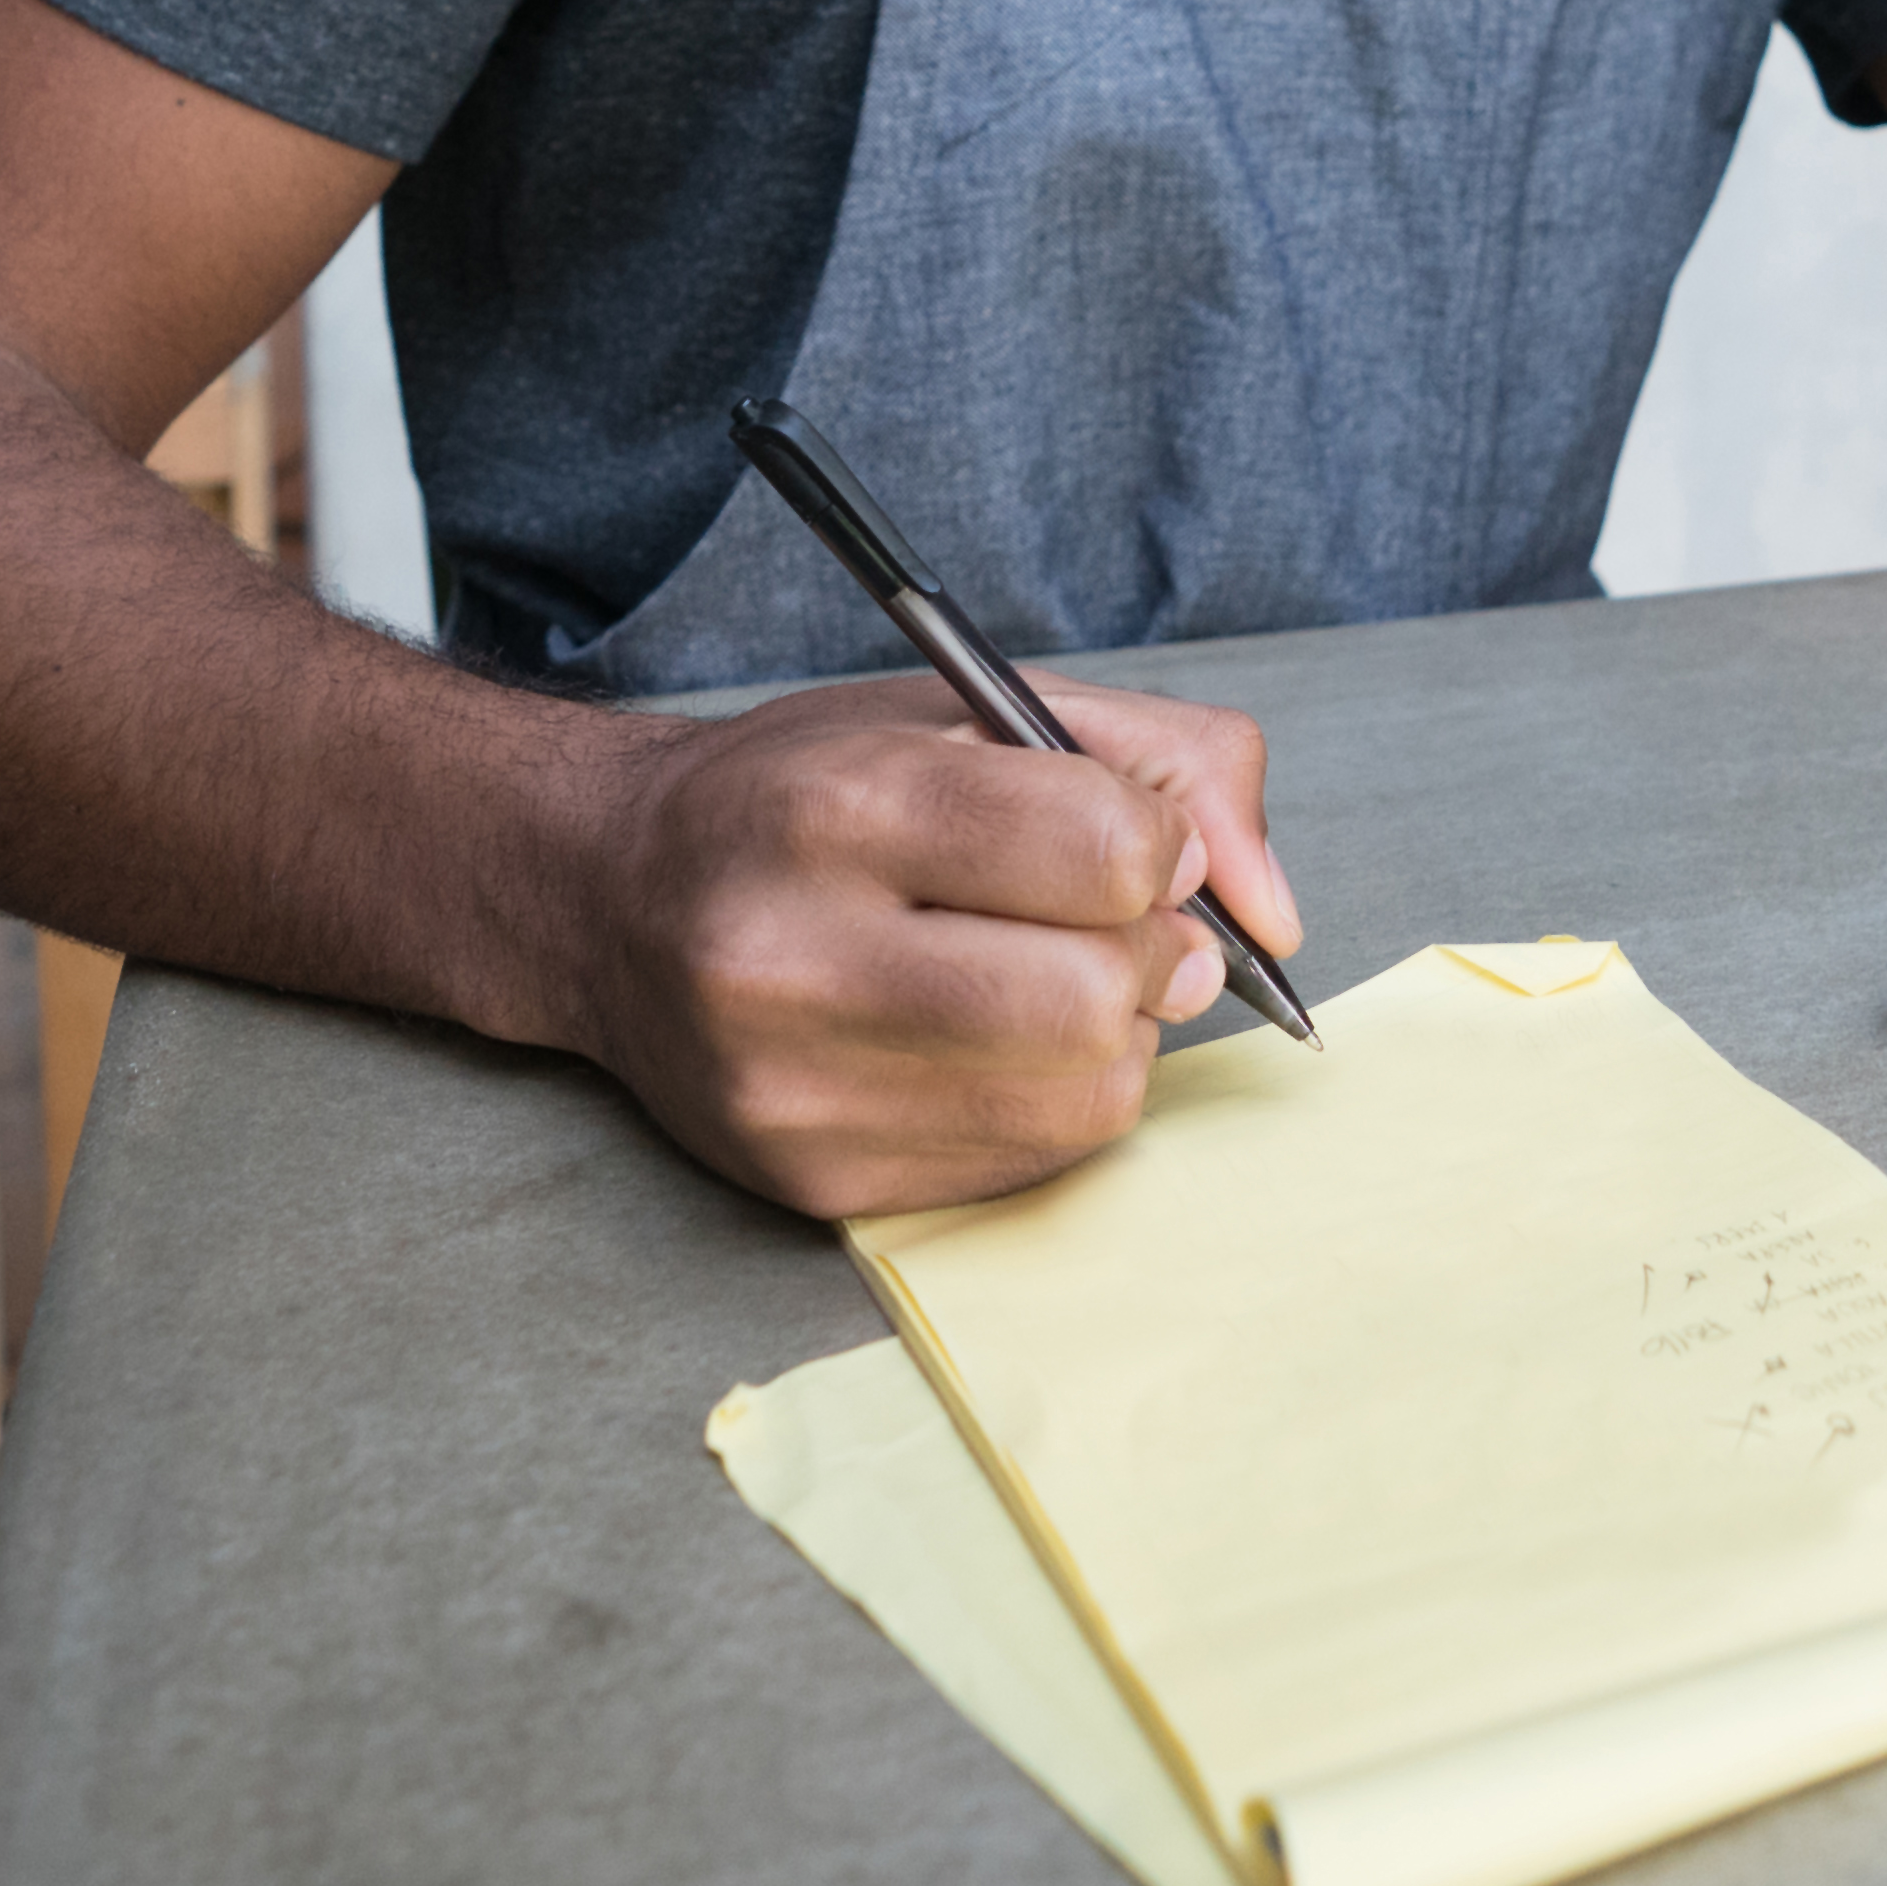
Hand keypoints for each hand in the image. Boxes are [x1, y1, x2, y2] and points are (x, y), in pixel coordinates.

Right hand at [545, 673, 1304, 1220]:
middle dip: (1150, 959)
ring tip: (1044, 979)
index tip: (1134, 844)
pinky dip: (1050, 1102)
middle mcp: (793, 954)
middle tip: (1115, 929)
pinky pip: (1025, 1165)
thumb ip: (1169, 764)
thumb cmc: (811, 790)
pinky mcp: (808, 1179)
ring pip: (1081, 1100)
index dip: (1162, 849)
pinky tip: (986, 1043)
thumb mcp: (977, 706)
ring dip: (1113, 1039)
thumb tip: (1276, 917)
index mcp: (837, 805)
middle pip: (1099, 999)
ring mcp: (792, 1088)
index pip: (1104, 853)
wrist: (610, 898)